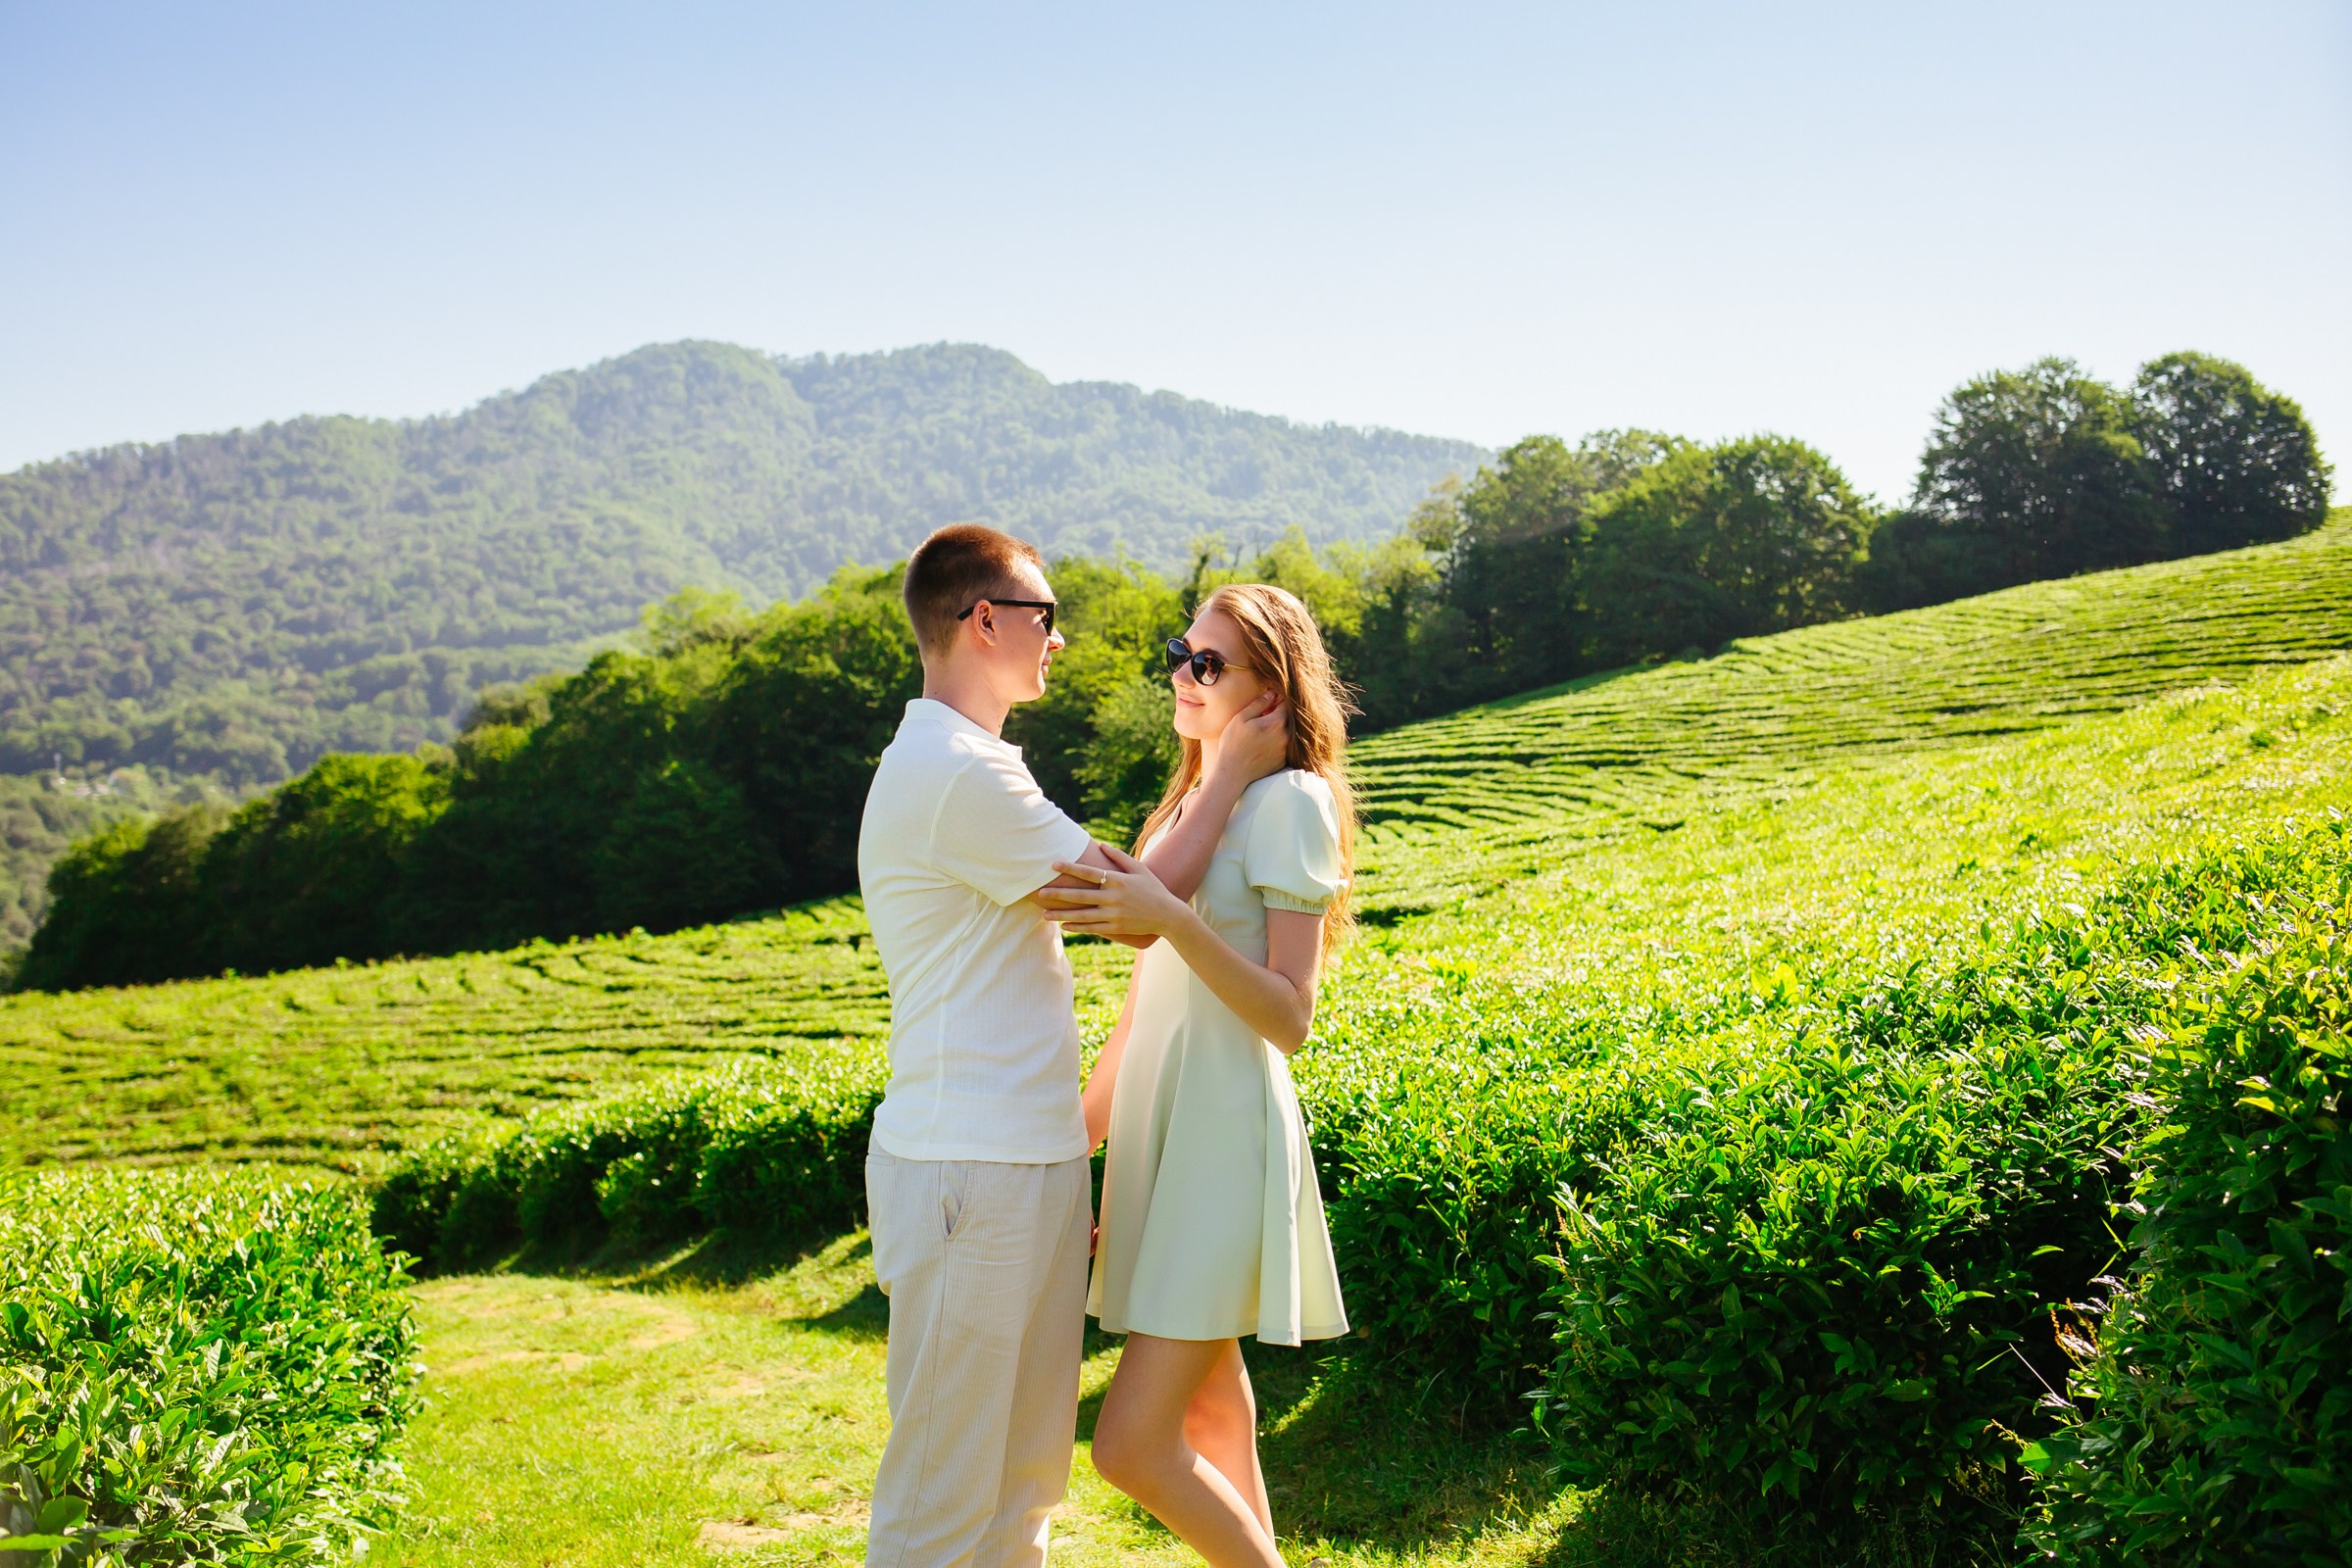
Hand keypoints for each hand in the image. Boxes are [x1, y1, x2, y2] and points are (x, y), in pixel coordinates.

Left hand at [1035, 845, 1192, 941]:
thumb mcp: (1140, 869)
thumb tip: (1100, 844)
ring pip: (1082, 915)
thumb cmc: (1153, 888)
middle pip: (1080, 895)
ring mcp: (1114, 914)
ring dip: (1062, 915)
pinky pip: (1092, 928)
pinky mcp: (1116, 927)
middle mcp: (1114, 898)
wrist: (1168, 915)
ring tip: (1044, 914)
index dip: (1071, 868)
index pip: (1089, 873)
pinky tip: (1064, 926)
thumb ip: (1119, 857)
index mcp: (1118, 880)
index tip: (1054, 864)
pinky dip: (1078, 927)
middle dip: (1058, 894)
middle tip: (1040, 892)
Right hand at [1202, 690, 1289, 791]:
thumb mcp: (1241, 718)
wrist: (1233, 773)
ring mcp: (1285, 750)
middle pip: (1285, 718)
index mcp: (1276, 723)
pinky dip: (1274, 743)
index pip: (1284, 703)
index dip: (1276, 700)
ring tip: (1258, 734)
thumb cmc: (1233, 743)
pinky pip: (1282, 746)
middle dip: (1275, 715)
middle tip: (1259, 718)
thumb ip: (1259, 704)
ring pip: (1284, 733)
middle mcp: (1285, 736)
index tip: (1267, 701)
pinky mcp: (1282, 761)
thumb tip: (1272, 693)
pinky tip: (1260, 746)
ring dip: (1275, 730)